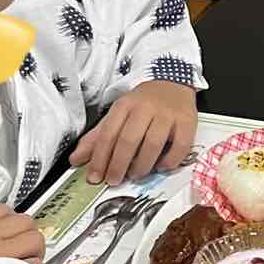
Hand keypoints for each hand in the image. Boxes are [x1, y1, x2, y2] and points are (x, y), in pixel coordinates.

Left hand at [70, 79, 197, 185]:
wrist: (173, 83)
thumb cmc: (143, 103)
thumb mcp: (117, 114)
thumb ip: (97, 137)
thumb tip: (76, 160)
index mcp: (124, 105)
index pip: (108, 134)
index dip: (100, 158)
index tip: (95, 177)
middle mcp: (145, 108)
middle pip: (129, 140)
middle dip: (119, 165)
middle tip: (113, 181)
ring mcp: (168, 114)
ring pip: (153, 144)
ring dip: (142, 165)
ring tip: (135, 175)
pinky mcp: (187, 122)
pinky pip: (180, 146)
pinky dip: (169, 161)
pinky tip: (161, 167)